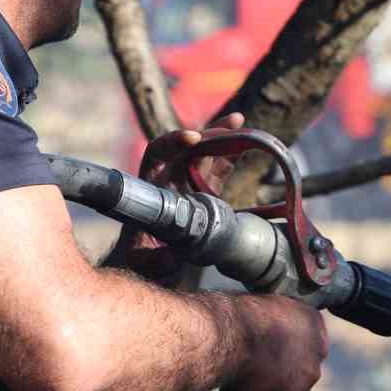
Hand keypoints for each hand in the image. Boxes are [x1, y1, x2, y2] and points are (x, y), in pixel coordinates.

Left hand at [117, 113, 243, 281]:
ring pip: (206, 153)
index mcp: (150, 188)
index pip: (157, 154)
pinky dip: (233, 154)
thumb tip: (172, 256)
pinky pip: (220, 168)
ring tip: (239, 121)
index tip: (193, 139)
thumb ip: (155, 260)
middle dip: (208, 133)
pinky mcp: (206, 193)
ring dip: (223, 136)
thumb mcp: (144, 264)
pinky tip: (250, 141)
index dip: (173, 142)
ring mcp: (188, 184)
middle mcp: (168, 179)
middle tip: (232, 125)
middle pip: (187, 147)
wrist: (150, 269)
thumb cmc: (140, 263)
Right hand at [220, 293, 328, 390]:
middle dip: (287, 371)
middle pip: (304, 367)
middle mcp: (318, 350)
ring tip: (252, 389)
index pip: (309, 340)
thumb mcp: (265, 304)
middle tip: (261, 370)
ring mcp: (306, 377)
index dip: (290, 348)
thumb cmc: (239, 314)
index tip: (273, 351)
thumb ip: (275, 315)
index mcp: (313, 321)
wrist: (232, 334)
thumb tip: (266, 324)